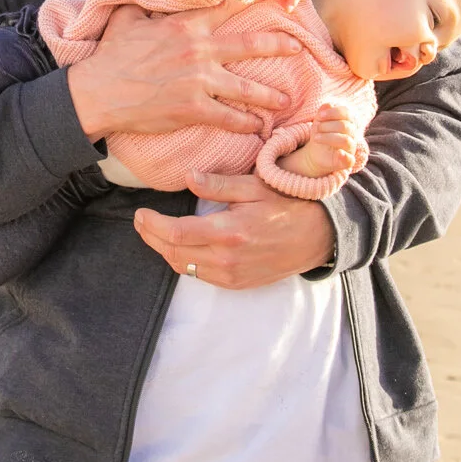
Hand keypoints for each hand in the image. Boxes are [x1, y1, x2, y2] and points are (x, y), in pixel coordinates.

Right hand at [67, 2, 300, 142]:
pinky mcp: (193, 109)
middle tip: (298, 47)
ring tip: (285, 100)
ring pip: (246, 88)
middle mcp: (199, 50)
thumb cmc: (110, 57)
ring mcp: (199, 81)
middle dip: (278, 45)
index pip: (225, 7)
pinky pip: (229, 117)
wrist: (98, 93)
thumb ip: (146, 4)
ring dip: (269, 95)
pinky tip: (257, 127)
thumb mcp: (127, 19)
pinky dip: (245, 123)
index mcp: (185, 26)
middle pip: (249, 44)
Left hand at [132, 170, 336, 289]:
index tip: (140, 213)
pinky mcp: (238, 284)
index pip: (176, 234)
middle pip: (174, 253)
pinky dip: (184, 261)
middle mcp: (227, 260)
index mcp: (229, 232)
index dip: (152, 225)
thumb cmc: (289, 205)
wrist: (320, 237)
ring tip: (154, 232)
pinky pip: (201, 276)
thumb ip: (220, 184)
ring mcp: (232, 276)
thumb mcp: (256, 186)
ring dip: (165, 250)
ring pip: (184, 267)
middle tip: (140, 221)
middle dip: (151, 237)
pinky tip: (180, 246)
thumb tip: (188, 177)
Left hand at [280, 117, 360, 178]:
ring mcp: (350, 148)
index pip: (347, 113)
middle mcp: (352, 134)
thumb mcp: (319, 122)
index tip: (320, 115)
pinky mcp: (346, 161)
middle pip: (345, 126)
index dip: (334, 112)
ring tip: (316, 138)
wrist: (315, 153)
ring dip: (328, 137)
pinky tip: (337, 153)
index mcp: (348, 122)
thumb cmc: (320, 134)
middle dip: (328, 125)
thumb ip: (323, 113)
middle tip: (316, 128)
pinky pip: (350, 159)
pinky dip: (344, 156)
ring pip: (346, 140)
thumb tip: (327, 104)